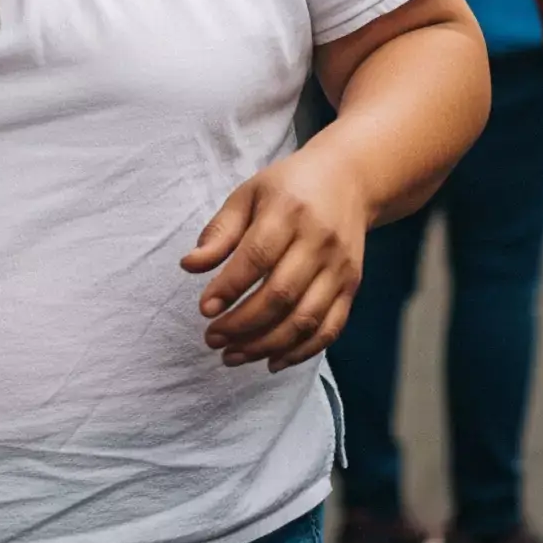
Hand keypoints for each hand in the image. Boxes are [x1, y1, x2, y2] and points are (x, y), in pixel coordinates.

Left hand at [182, 138, 369, 372]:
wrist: (349, 180)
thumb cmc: (288, 188)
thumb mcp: (249, 195)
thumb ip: (220, 231)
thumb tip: (189, 266)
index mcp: (289, 211)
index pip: (257, 256)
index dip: (229, 287)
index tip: (205, 310)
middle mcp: (319, 241)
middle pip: (281, 294)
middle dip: (242, 324)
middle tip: (212, 339)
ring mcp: (340, 267)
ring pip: (305, 318)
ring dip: (266, 345)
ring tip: (232, 356)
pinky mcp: (352, 286)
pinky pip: (329, 328)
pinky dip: (300, 352)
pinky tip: (271, 362)